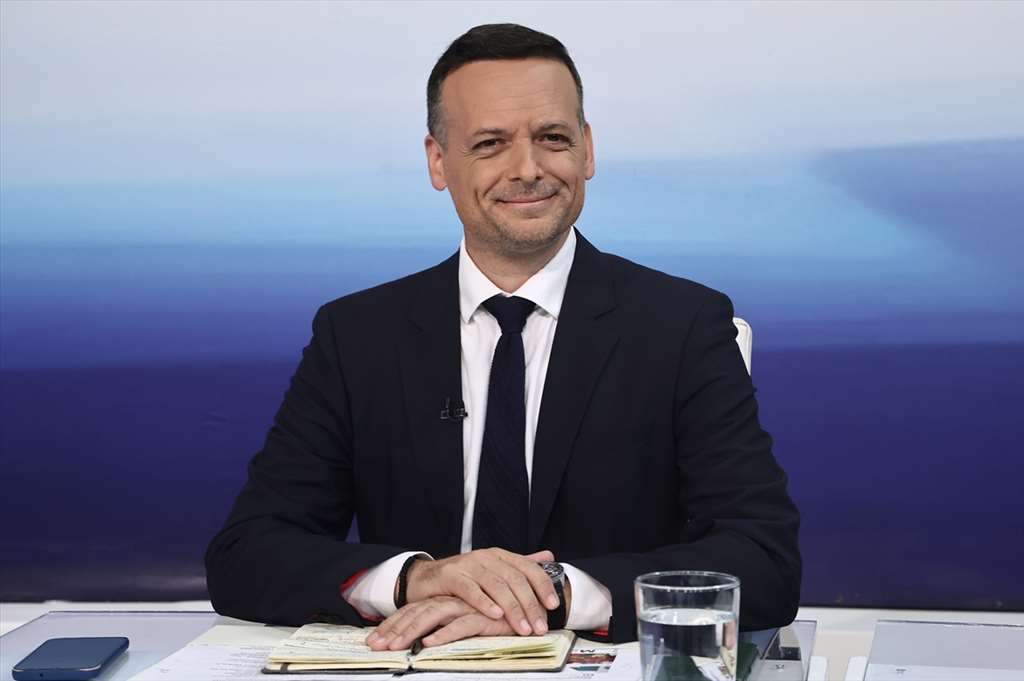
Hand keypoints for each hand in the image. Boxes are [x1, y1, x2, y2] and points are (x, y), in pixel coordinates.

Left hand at [366, 596, 513, 650]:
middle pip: (417, 613)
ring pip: (433, 617)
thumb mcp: (463, 622)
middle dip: (394, 631)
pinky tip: (429, 644)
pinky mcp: (483, 616)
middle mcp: (452, 601)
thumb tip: (421, 639)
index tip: (374, 641)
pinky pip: (461, 626)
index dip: (392, 625)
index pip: (412, 611)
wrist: (525, 607)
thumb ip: (445, 626)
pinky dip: (444, 634)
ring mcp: (467, 607)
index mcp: (445, 601)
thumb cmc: (494, 617)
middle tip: (376, 647)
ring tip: (396, 647)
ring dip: (412, 633)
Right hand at [404, 548, 559, 635]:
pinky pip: (470, 589)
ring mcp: (468, 565)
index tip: (554, 605)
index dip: (542, 585)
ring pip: (496, 585)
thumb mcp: (494, 571)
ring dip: (512, 608)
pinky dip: (484, 602)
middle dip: (530, 604)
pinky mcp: (451, 576)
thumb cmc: (464, 579)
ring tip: (522, 627)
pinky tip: (495, 615)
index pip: (528, 567)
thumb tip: (548, 555)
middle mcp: (487, 557)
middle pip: (515, 579)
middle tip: (539, 626)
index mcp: (500, 555)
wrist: (427, 579)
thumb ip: (520, 565)